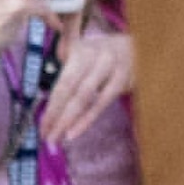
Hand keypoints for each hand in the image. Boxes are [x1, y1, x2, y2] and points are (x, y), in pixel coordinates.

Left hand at [43, 21, 134, 149]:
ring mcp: (112, 70)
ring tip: (58, 138)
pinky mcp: (125, 82)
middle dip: (57, 116)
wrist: (141, 47)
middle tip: (47, 136)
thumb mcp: (85, 53)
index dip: (51, 106)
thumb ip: (68, 71)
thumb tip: (52, 103)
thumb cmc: (105, 55)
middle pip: (72, 91)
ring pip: (86, 100)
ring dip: (70, 121)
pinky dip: (88, 119)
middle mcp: (95, 58)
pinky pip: (103, 104)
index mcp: (81, 51)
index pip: (63, 83)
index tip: (41, 125)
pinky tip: (74, 132)